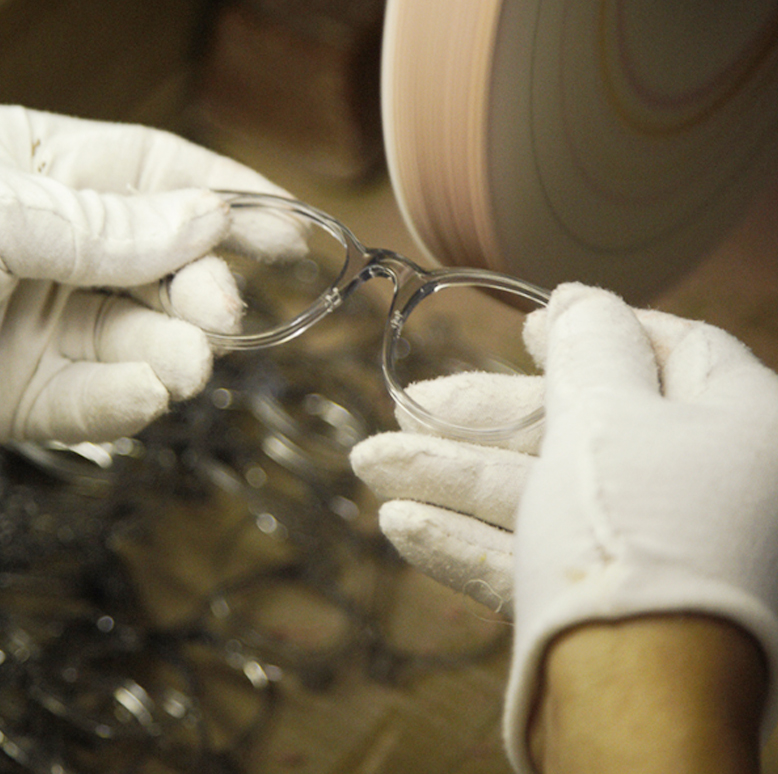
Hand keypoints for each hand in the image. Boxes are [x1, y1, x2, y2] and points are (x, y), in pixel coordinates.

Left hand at [0, 105, 297, 442]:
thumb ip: (102, 224)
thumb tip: (207, 219)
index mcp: (43, 174)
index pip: (156, 173)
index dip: (227, 199)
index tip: (288, 229)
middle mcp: (54, 250)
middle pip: (162, 267)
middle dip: (203, 292)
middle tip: (221, 311)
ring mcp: (42, 327)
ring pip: (137, 343)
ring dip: (173, 356)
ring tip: (188, 364)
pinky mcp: (25, 397)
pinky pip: (88, 406)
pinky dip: (122, 405)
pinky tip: (144, 395)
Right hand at [352, 282, 777, 770]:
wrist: (642, 714)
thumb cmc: (639, 534)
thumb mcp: (609, 413)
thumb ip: (591, 345)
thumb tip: (577, 298)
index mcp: (733, 426)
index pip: (670, 350)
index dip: (593, 332)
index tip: (530, 327)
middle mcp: (696, 486)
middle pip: (578, 427)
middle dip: (481, 418)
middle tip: (408, 401)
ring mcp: (646, 552)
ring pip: (538, 495)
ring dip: (449, 478)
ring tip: (371, 461)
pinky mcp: (602, 606)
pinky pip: (532, 558)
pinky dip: (468, 543)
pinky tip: (400, 526)